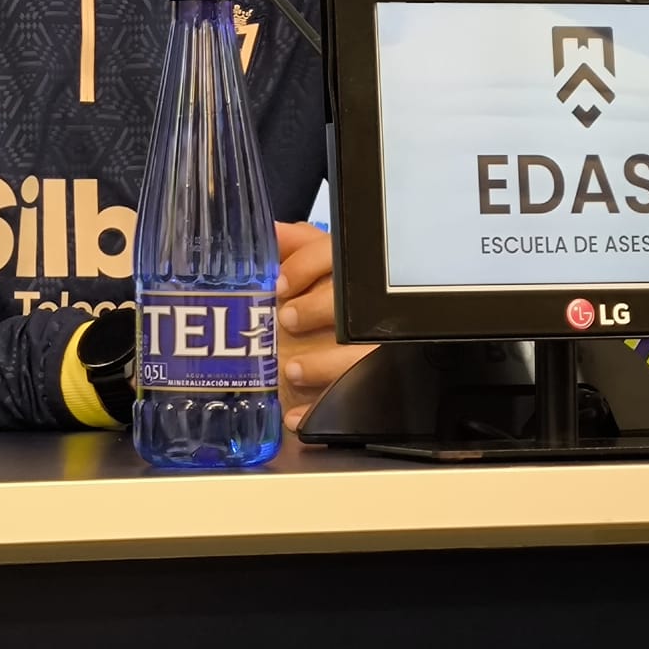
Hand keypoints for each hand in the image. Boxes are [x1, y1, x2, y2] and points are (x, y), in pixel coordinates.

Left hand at [275, 221, 372, 431]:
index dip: (307, 266)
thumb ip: (296, 246)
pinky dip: (320, 412)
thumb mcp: (318, 265)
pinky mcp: (373, 385)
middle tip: (287, 320)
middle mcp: (370, 309)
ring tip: (291, 370)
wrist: (353, 347)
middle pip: (353, 303)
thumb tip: (271, 230)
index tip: (281, 282)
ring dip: (320, 365)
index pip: (338, 255)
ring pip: (358, 355)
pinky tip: (297, 417)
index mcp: (354, 273)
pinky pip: (356, 401)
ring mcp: (376, 349)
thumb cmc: (330, 298)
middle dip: (316, 311)